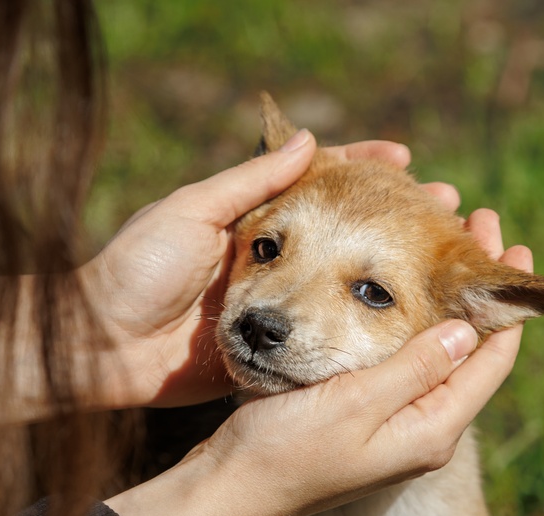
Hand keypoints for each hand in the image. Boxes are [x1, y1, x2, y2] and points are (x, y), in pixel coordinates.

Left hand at [81, 131, 457, 409]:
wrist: (100, 347)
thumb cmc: (137, 269)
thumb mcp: (193, 212)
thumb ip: (252, 184)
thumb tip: (310, 140)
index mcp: (250, 222)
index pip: (317, 184)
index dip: (361, 169)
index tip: (404, 159)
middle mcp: (270, 259)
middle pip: (343, 227)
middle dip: (394, 216)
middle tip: (444, 203)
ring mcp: (272, 302)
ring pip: (342, 279)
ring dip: (389, 266)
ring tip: (440, 250)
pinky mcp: (266, 344)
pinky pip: (320, 330)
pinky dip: (360, 318)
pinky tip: (401, 313)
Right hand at [105, 208, 531, 515]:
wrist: (231, 486)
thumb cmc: (285, 447)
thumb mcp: (354, 403)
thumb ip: (413, 368)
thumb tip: (468, 330)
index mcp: (431, 430)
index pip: (491, 360)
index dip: (508, 303)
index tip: (514, 246)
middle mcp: (424, 431)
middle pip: (471, 352)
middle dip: (481, 291)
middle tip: (483, 227)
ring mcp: (397, 426)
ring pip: (440, 354)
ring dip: (450, 301)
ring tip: (451, 248)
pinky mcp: (370, 418)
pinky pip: (410, 364)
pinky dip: (417, 321)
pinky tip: (405, 294)